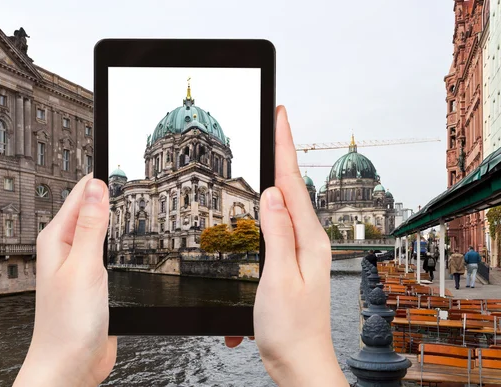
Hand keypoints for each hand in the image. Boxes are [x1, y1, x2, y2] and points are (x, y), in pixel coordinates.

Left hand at [14, 175, 116, 386]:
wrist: (70, 364)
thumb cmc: (67, 324)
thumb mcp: (84, 267)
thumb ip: (90, 226)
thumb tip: (96, 187)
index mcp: (57, 239)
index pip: (80, 194)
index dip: (101, 179)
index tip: (121, 165)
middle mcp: (67, 248)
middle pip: (90, 209)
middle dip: (110, 196)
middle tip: (132, 178)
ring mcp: (81, 264)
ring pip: (101, 230)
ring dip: (115, 219)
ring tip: (132, 202)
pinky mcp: (94, 280)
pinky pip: (107, 251)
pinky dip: (118, 243)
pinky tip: (127, 240)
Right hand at [226, 106, 346, 385]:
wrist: (299, 362)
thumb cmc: (290, 328)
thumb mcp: (279, 277)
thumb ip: (277, 233)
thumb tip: (272, 193)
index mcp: (308, 240)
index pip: (292, 183)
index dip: (285, 146)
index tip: (281, 115)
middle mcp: (308, 241)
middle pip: (291, 187)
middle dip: (282, 152)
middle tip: (274, 123)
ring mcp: (301, 251)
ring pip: (285, 205)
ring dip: (276, 177)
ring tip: (269, 152)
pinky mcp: (291, 262)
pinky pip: (278, 226)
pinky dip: (268, 209)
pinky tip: (263, 203)